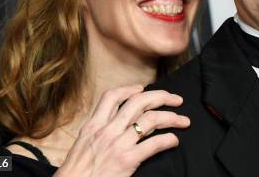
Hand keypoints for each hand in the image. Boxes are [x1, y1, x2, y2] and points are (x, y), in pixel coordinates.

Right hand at [54, 84, 189, 176]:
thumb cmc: (75, 174)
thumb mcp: (81, 146)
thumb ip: (97, 134)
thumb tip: (114, 127)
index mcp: (93, 126)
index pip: (111, 97)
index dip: (129, 89)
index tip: (141, 88)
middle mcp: (107, 130)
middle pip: (139, 102)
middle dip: (161, 97)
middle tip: (176, 99)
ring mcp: (118, 144)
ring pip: (151, 119)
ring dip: (172, 117)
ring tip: (183, 121)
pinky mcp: (127, 160)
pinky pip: (154, 143)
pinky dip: (168, 139)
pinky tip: (174, 141)